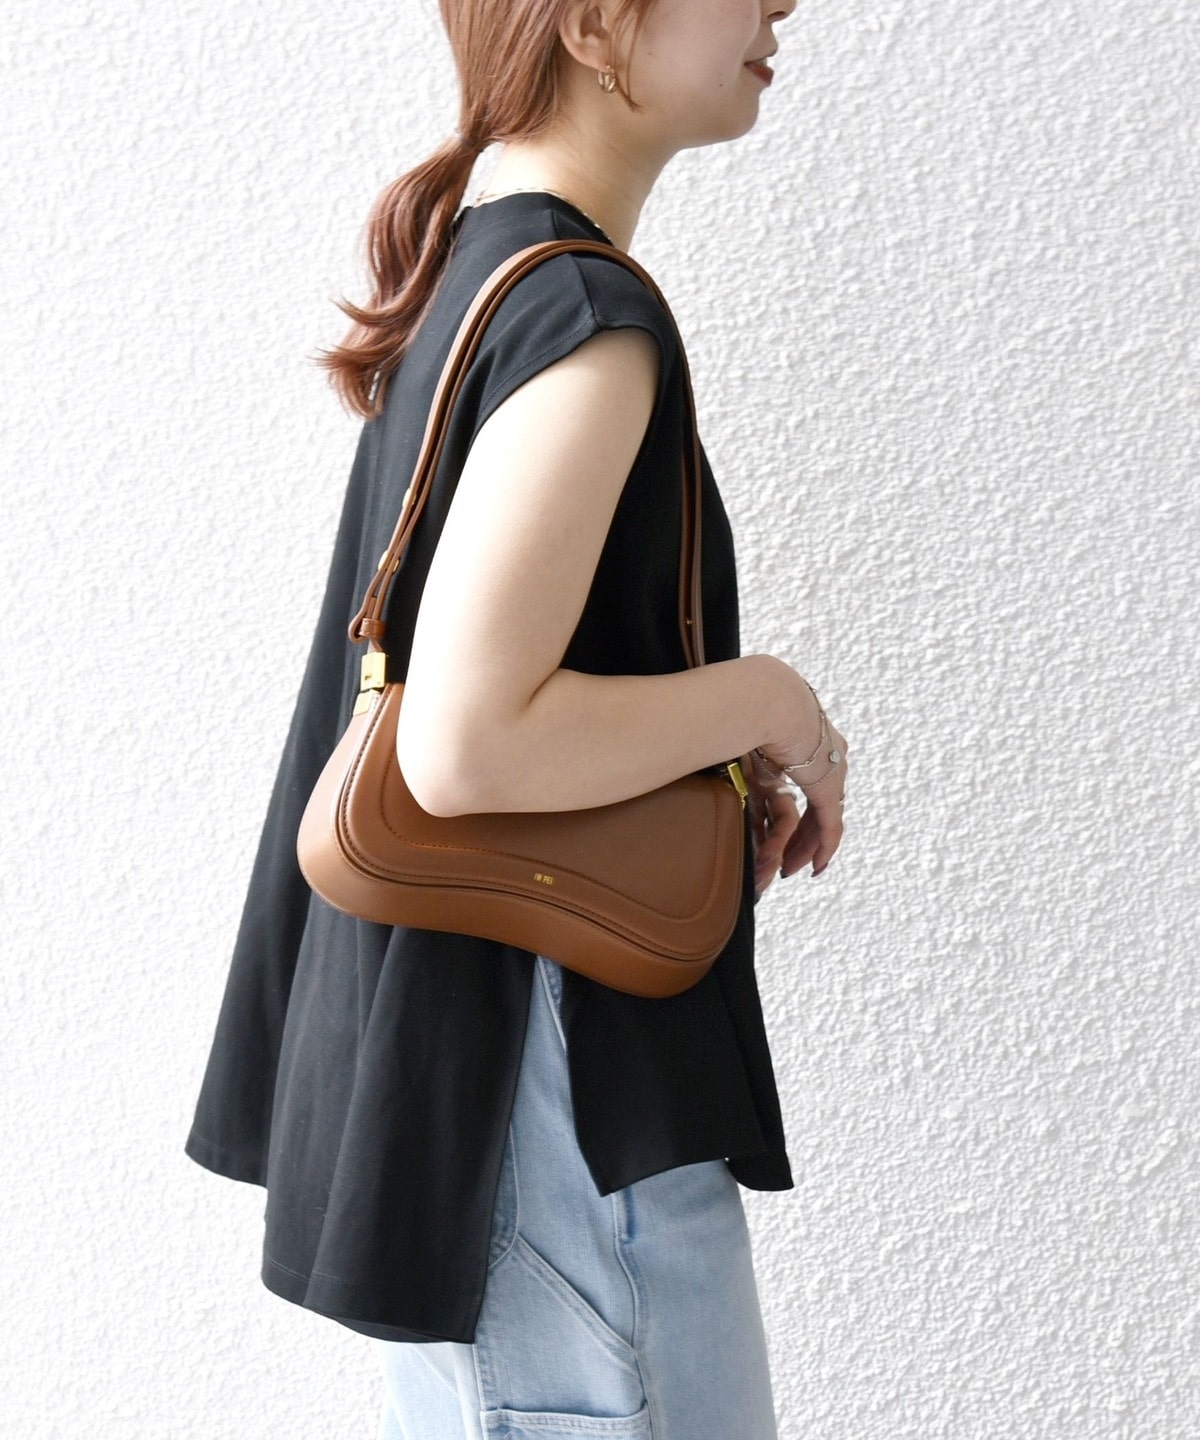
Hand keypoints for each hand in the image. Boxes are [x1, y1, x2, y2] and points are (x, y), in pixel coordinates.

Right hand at [747, 713, 847, 886]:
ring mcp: (830, 771)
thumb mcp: (745, 736)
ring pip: (824, 819)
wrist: (764, 698)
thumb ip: (744, 756)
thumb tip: (715, 755)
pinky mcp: (827, 786)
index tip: (784, 827)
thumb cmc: (748, 707)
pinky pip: (829, 826)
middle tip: (789, 857)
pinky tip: (816, 867)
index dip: (798, 808)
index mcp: (807, 740)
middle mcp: (826, 755)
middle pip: (819, 805)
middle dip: (803, 835)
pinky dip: (823, 848)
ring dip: (808, 846)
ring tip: (793, 867)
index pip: (809, 782)